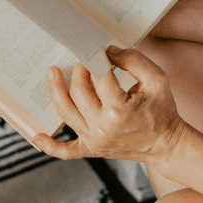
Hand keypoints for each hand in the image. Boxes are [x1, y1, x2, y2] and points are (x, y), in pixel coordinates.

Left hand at [33, 46, 186, 162]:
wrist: (166, 145)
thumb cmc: (163, 111)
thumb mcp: (157, 80)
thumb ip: (134, 61)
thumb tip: (108, 50)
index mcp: (120, 109)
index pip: (99, 77)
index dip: (96, 60)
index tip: (96, 50)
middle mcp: (104, 127)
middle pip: (78, 93)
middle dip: (78, 72)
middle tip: (80, 61)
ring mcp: (95, 140)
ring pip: (66, 114)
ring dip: (55, 92)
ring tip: (52, 73)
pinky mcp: (92, 150)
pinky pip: (65, 151)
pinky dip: (49, 146)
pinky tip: (36, 136)